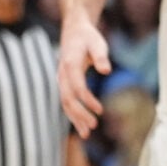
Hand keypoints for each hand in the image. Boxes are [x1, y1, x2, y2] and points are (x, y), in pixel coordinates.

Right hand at [57, 13, 110, 136]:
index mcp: (70, 65)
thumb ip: (101, 56)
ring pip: (65, 103)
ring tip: (87, 134)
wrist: (74, 31)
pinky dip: (73, 114)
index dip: (87, 100)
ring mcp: (61, 80)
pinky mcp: (64, 84)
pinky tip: (82, 125)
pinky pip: (66, 102)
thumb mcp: (97, 43)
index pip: (77, 87)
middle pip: (68, 99)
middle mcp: (62, 75)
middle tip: (93, 127)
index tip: (100, 110)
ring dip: (75, 119)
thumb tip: (106, 70)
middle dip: (79, 114)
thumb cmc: (88, 37)